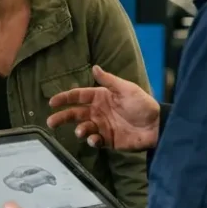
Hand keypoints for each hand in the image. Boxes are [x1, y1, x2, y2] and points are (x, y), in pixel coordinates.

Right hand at [46, 65, 160, 150]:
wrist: (156, 126)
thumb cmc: (142, 104)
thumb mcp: (126, 89)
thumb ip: (108, 81)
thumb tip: (94, 67)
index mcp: (101, 97)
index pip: (78, 96)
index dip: (65, 98)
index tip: (52, 102)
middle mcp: (98, 111)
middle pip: (75, 114)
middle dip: (62, 117)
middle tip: (51, 122)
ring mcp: (102, 126)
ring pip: (83, 127)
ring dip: (79, 129)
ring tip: (80, 131)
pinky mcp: (108, 140)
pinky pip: (94, 140)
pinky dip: (91, 140)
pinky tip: (94, 139)